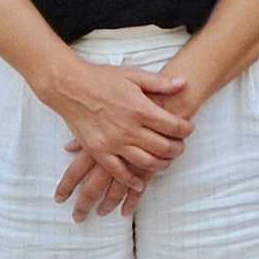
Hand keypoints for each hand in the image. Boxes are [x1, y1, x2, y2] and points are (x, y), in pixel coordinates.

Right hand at [42, 54, 191, 216]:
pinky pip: (118, 172)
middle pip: (163, 147)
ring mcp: (114, 142)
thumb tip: (184, 82)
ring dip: (161, 165)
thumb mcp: (134, 75)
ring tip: (166, 162)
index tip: (189, 129)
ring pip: (145, 163)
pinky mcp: (98, 151)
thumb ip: (160, 83)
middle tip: (180, 147)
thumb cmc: (102, 78)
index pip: (174, 126)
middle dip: (177, 149)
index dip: (186, 129)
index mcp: (140, 109)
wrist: (70, 86)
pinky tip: (140, 183)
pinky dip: (131, 181)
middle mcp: (130, 129)